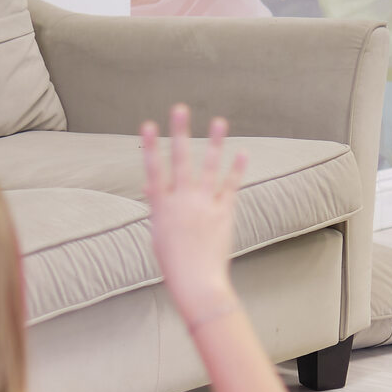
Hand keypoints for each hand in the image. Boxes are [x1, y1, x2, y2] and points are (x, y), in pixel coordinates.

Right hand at [141, 104, 248, 325]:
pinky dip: (236, 169)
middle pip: (180, 160)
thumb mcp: (158, 233)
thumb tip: (150, 185)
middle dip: (180, 132)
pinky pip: (230, 187)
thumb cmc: (174, 262)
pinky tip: (242, 152)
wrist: (197, 282)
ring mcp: (204, 206)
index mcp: (162, 208)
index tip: (149, 124)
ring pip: (209, 168)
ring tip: (219, 120)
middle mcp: (182, 202)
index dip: (151, 146)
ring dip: (214, 142)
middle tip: (180, 108)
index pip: (154, 170)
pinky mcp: (223, 213)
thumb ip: (157, 206)